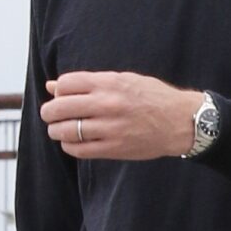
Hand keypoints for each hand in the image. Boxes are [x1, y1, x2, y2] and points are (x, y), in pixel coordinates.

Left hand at [42, 71, 204, 162]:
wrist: (181, 122)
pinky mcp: (114, 148)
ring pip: (65, 131)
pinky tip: (72, 142)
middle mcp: (107, 104)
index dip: (59, 90)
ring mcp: (110, 128)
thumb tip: (53, 86)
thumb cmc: (153, 98)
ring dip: (56, 131)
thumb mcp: (123, 80)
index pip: (66, 84)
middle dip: (49, 112)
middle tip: (51, 115)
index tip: (62, 96)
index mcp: (109, 83)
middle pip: (59, 107)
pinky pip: (79, 149)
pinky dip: (69, 146)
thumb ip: (89, 83)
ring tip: (60, 130)